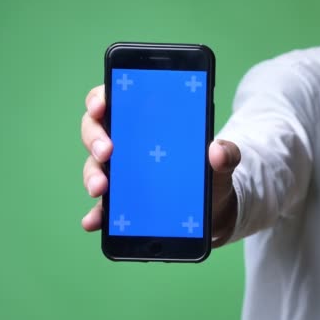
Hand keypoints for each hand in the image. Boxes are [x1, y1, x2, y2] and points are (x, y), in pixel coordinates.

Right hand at [80, 85, 240, 246]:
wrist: (216, 211)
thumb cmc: (212, 174)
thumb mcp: (224, 162)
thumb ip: (227, 154)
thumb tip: (216, 151)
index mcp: (148, 123)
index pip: (116, 99)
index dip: (101, 98)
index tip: (101, 105)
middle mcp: (127, 144)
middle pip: (96, 131)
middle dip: (95, 138)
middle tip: (107, 151)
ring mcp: (121, 174)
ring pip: (94, 167)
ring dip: (93, 176)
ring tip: (101, 188)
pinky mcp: (121, 204)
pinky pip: (102, 207)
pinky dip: (96, 214)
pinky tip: (95, 221)